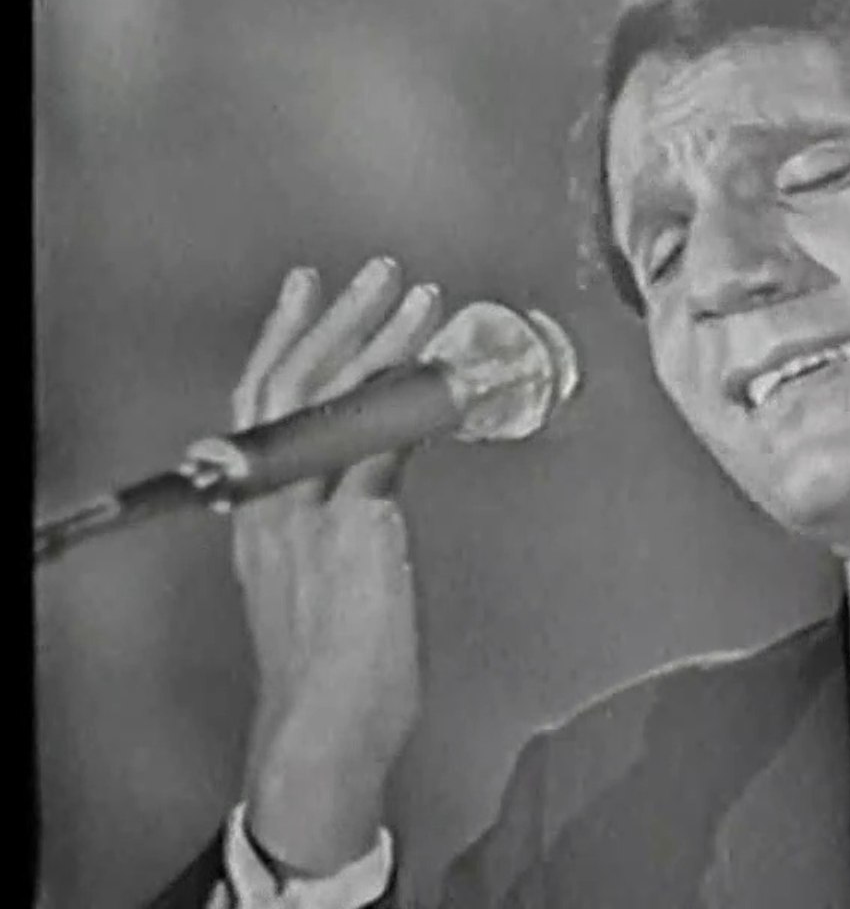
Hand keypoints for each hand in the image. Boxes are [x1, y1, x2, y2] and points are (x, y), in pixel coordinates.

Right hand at [230, 257, 443, 874]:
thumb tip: (378, 486)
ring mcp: (310, 515)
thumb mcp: (329, 581)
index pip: (262, 405)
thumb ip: (345, 524)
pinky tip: (445, 371)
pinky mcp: (354, 530)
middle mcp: (274, 505)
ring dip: (382, 340)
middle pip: (293, 385)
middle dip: (337, 318)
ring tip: (418, 296)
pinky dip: (414, 399)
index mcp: (259, 515)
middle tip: (377, 270)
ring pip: (336, 402)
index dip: (285, 340)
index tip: (307, 290)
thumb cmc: (339, 669)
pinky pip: (383, 444)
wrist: (328, 724)